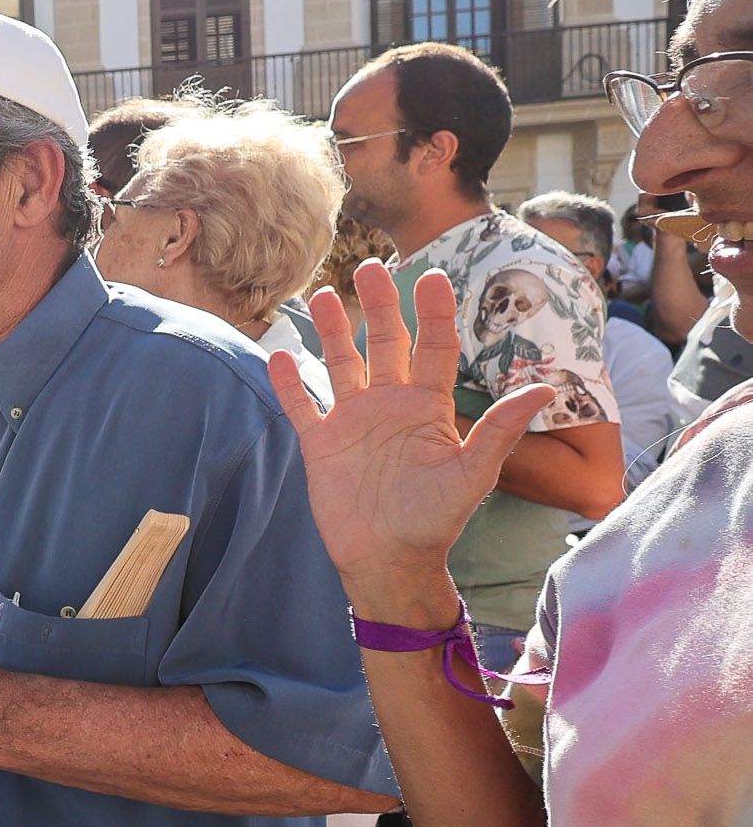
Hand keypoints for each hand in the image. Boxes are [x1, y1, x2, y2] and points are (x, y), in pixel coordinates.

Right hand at [270, 261, 551, 621]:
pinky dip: (291, 382)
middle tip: (372, 265)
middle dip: (381, 304)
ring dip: (334, 330)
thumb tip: (545, 387)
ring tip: (326, 294)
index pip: (433, 347)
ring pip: (341, 363)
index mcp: (427, 407)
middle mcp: (390, 406)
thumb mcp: (473, 473)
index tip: (432, 276)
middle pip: (385, 343)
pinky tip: (281, 355)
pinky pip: (302, 405)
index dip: (433, 312)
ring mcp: (353, 422)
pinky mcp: (321, 444)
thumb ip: (501, 429)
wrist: (389, 560)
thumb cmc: (436, 521)